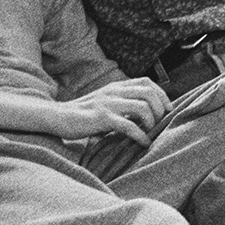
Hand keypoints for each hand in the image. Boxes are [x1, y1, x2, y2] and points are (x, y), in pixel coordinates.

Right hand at [55, 78, 170, 143]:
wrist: (57, 117)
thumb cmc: (83, 114)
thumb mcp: (105, 102)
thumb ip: (122, 103)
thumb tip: (145, 112)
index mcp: (116, 86)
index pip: (147, 82)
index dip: (162, 95)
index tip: (166, 110)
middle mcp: (114, 91)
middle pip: (149, 93)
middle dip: (160, 109)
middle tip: (159, 124)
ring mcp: (108, 104)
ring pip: (142, 107)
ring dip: (151, 122)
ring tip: (149, 133)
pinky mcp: (101, 118)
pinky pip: (128, 126)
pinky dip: (140, 135)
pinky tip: (142, 143)